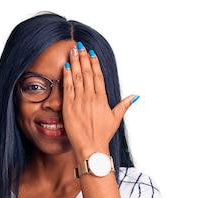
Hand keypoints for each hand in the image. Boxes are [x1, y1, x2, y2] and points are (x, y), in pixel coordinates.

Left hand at [62, 41, 136, 160]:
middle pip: (86, 72)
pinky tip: (65, 66)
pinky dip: (66, 76)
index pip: (98, 75)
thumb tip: (136, 96)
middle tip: (80, 46)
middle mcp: (91, 97)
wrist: (91, 148)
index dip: (94, 63)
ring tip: (72, 51)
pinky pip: (67, 88)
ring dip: (74, 62)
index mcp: (102, 99)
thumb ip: (124, 105)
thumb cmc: (103, 135)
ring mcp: (79, 101)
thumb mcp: (115, 118)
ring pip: (76, 77)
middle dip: (83, 58)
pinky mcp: (69, 107)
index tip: (91, 53)